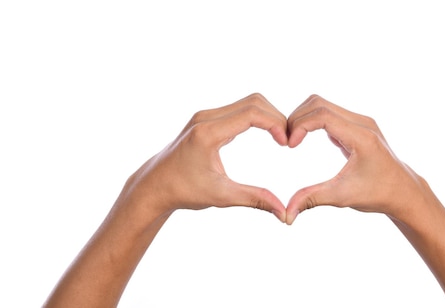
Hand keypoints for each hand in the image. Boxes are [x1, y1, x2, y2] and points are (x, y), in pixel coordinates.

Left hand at [120, 93, 288, 221]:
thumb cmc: (184, 191)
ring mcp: (205, 116)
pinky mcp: (206, 119)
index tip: (287, 142)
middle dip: (276, 117)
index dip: (276, 123)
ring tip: (281, 137)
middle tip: (289, 139)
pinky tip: (267, 133)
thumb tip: (283, 212)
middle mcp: (206, 118)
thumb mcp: (221, 196)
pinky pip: (239, 108)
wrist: (155, 186)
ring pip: (247, 102)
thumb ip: (254, 199)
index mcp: (208, 133)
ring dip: (268, 116)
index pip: (251, 114)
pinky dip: (257, 117)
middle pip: (253, 102)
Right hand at [285, 95, 436, 224]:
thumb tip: (286, 215)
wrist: (403, 191)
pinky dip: (312, 121)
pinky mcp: (357, 125)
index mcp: (361, 137)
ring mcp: (361, 121)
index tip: (289, 146)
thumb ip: (312, 199)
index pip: (322, 115)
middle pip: (319, 103)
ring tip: (292, 140)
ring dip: (303, 118)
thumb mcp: (342, 197)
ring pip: (323, 105)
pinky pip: (329, 113)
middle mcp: (362, 123)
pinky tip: (304, 139)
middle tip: (285, 141)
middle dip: (297, 118)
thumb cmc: (377, 194)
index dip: (300, 125)